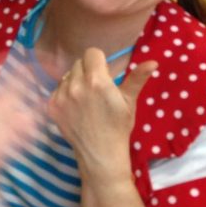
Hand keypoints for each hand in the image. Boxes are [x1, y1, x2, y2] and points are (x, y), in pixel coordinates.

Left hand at [46, 50, 156, 174]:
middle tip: (97, 88)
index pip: (92, 53)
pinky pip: (57, 89)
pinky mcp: (52, 106)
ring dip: (76, 81)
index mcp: (97, 81)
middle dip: (88, 70)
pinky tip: (76, 107)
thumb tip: (153, 62)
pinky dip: (65, 93)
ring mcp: (61, 96)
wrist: (100, 153)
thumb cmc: (118, 126)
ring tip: (87, 99)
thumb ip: (137, 78)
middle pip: (79, 63)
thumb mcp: (130, 101)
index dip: (100, 61)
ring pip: (67, 75)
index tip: (105, 73)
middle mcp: (76, 85)